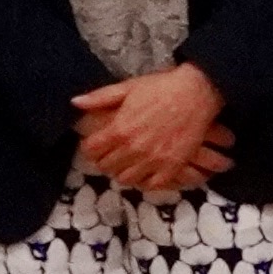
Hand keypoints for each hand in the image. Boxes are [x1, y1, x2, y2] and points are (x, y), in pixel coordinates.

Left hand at [69, 62, 227, 195]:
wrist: (197, 93)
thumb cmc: (161, 88)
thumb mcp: (127, 87)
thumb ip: (100, 97)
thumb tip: (75, 103)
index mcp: (119, 129)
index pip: (91, 151)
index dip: (90, 148)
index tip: (96, 145)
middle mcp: (133, 149)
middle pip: (106, 167)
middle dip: (105, 160)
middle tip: (111, 153)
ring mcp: (153, 160)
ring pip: (125, 179)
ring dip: (123, 171)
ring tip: (128, 163)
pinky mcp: (172, 167)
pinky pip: (151, 185)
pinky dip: (145, 180)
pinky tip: (146, 170)